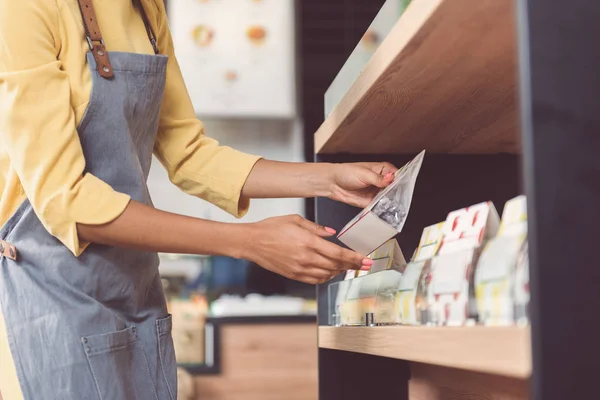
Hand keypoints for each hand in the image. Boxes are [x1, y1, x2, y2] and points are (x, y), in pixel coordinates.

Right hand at [244, 215, 372, 284]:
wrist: (252, 242)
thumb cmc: (271, 229)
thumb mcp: (296, 220)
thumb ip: (316, 228)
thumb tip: (331, 233)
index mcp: (309, 242)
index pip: (339, 254)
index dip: (355, 259)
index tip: (366, 260)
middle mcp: (306, 258)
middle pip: (337, 266)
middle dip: (353, 266)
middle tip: (364, 265)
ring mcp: (300, 269)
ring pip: (328, 274)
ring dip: (340, 271)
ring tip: (348, 267)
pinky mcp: (294, 275)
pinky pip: (316, 279)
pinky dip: (326, 277)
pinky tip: (330, 272)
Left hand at [328, 162, 397, 207]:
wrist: (332, 183)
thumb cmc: (346, 173)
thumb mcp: (364, 173)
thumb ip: (378, 178)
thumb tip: (391, 178)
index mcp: (382, 170)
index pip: (397, 175)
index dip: (401, 181)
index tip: (403, 187)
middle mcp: (382, 181)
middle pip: (395, 189)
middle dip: (396, 194)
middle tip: (396, 197)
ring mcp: (377, 193)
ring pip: (389, 199)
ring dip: (390, 202)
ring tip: (390, 203)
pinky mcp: (371, 203)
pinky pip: (380, 207)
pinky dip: (382, 209)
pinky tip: (383, 209)